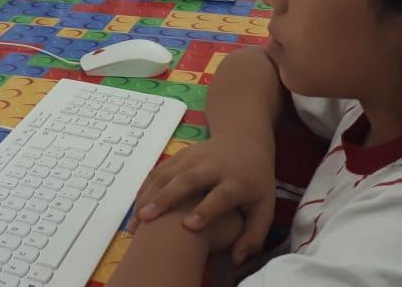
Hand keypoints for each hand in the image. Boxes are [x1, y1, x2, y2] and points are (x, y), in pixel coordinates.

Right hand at [129, 138, 275, 263]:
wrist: (244, 141)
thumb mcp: (264, 207)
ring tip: (136, 219)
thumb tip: (238, 259)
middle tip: (147, 218)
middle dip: (166, 198)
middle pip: (188, 180)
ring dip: (149, 195)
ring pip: (168, 174)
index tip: (188, 225)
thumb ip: (254, 235)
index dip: (205, 210)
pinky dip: (146, 188)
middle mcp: (214, 167)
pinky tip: (136, 207)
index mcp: (237, 181)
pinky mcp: (180, 154)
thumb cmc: (254, 182)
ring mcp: (195, 157)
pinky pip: (159, 170)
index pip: (220, 195)